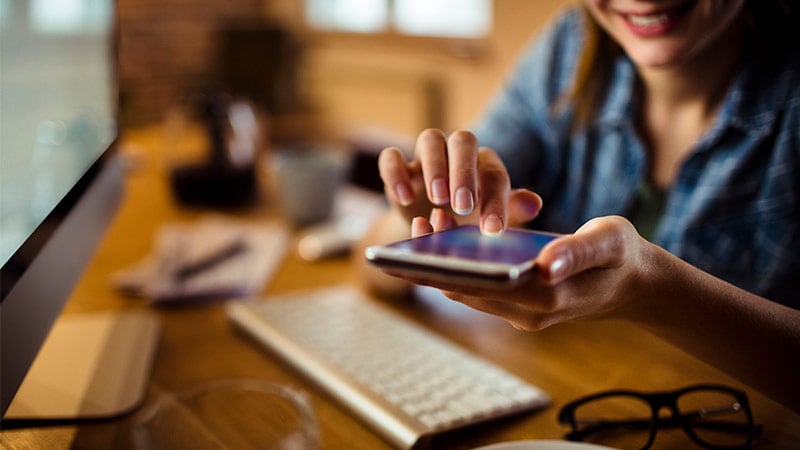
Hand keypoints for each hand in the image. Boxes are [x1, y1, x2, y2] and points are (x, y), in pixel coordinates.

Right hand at [378, 128, 541, 233]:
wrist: (428, 233)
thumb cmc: (467, 225)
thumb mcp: (487, 223)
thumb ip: (511, 211)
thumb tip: (534, 202)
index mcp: (485, 166)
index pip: (495, 173)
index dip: (496, 200)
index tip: (492, 230)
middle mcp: (457, 154)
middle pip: (463, 140)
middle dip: (464, 172)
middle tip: (463, 207)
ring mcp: (425, 158)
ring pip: (429, 138)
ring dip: (434, 167)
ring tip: (436, 200)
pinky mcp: (398, 168)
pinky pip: (391, 157)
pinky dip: (395, 173)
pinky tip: (403, 198)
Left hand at [408, 215, 652, 330]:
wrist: (635, 284)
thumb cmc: (621, 255)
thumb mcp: (609, 242)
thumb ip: (579, 251)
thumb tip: (546, 262)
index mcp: (548, 296)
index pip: (485, 284)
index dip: (450, 261)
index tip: (428, 230)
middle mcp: (530, 313)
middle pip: (469, 290)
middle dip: (436, 261)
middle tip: (417, 223)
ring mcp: (524, 314)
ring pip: (471, 292)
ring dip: (445, 265)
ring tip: (426, 226)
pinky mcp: (522, 308)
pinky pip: (481, 291)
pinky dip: (461, 269)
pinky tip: (446, 241)